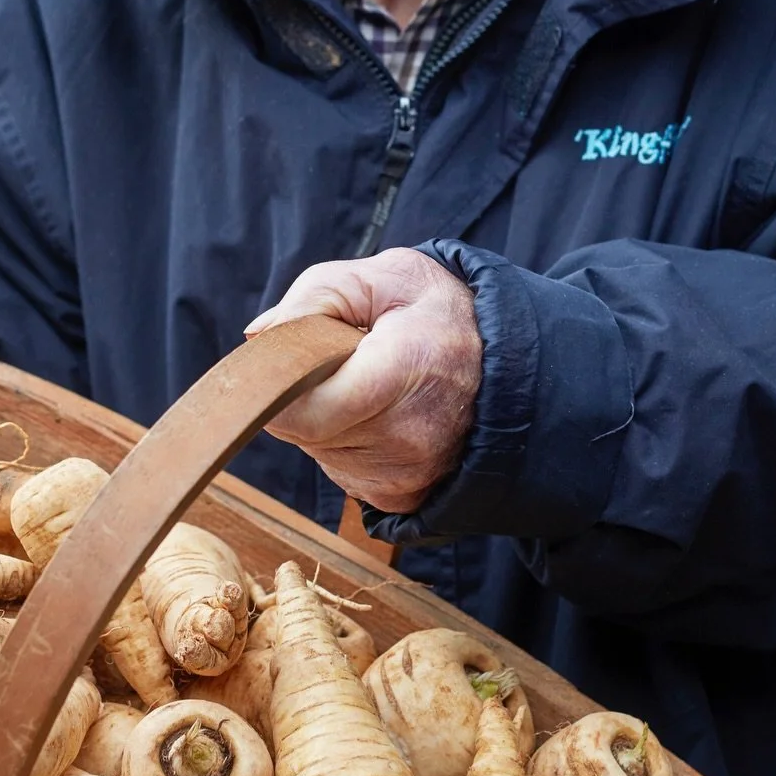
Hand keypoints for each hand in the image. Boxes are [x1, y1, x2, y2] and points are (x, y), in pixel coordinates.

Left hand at [246, 248, 480, 514]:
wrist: (515, 369)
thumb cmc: (445, 316)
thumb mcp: (389, 276)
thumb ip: (318, 295)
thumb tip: (260, 338)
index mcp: (404, 372)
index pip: (301, 408)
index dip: (282, 381)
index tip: (294, 355)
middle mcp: (409, 438)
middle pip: (303, 429)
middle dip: (306, 391)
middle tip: (345, 360)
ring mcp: (408, 477)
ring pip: (318, 451)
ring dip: (326, 417)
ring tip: (371, 385)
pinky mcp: (403, 499)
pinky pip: (342, 472)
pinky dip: (347, 443)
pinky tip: (382, 416)